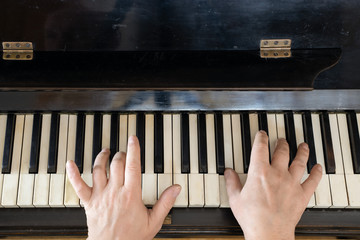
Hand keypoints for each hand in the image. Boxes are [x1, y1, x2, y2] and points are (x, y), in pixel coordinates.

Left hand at [66, 136, 180, 239]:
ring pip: (98, 169)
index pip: (132, 165)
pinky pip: (78, 185)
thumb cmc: (132, 238)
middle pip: (116, 164)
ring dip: (102, 157)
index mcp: (130, 194)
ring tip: (106, 151)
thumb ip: (165, 203)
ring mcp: (100, 196)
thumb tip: (176, 189)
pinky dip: (73, 173)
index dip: (133, 150)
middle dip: (121, 154)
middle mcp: (114, 192)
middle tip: (124, 151)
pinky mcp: (89, 202)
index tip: (133, 139)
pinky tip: (70, 163)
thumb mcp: (154, 221)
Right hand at [224, 131, 321, 239]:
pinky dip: (317, 172)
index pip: (260, 148)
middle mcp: (277, 174)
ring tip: (303, 145)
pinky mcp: (302, 194)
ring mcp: (292, 183)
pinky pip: (313, 180)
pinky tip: (318, 167)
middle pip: (282, 151)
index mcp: (259, 172)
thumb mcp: (235, 198)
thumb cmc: (252, 218)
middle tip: (281, 140)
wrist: (268, 233)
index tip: (262, 134)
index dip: (261, 138)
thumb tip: (228, 172)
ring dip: (302, 151)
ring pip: (300, 161)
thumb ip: (231, 183)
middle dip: (282, 143)